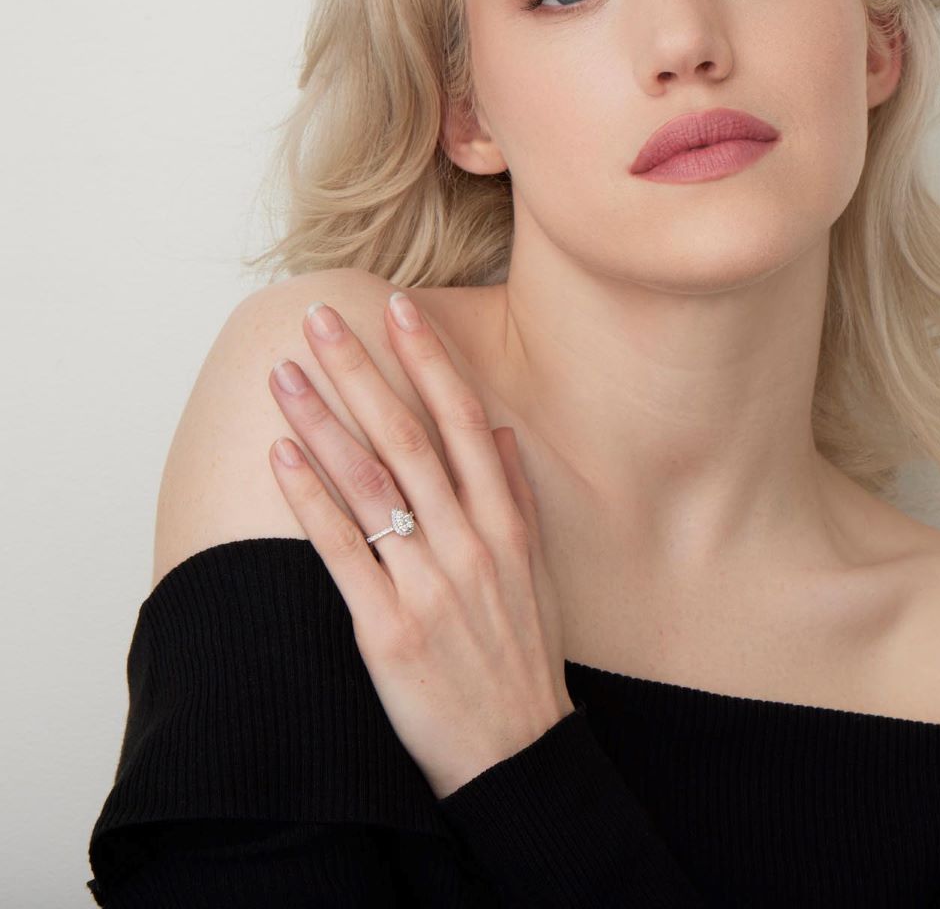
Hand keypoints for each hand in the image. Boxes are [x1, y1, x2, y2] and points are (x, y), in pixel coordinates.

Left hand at [266, 289, 571, 799]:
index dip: (430, 361)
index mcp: (506, 523)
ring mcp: (429, 583)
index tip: (399, 309)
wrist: (518, 751)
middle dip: (362, 372)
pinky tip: (280, 457)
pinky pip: (343, 552)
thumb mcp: (537, 570)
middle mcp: (469, 542)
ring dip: (322, 422)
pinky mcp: (388, 628)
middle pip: (408, 438)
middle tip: (320, 319)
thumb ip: (516, 496)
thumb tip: (498, 434)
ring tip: (284, 375)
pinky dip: (310, 502)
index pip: (464, 421)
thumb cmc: (522, 655)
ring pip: (370, 484)